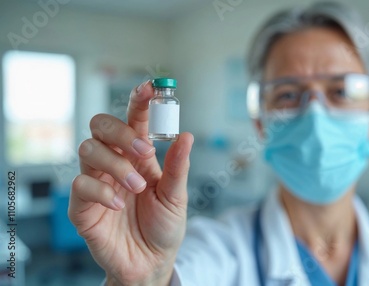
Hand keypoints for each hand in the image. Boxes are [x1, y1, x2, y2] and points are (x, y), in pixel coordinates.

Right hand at [68, 81, 192, 284]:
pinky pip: (81, 184)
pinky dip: (101, 190)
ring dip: (116, 164)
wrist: (151, 262)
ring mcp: (97, 182)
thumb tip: (187, 135)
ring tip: (138, 186)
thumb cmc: (164, 226)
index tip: (150, 88)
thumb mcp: (177, 196)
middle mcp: (115, 162)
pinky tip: (119, 205)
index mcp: (138, 156)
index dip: (139, 101)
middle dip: (122, 131)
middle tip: (145, 151)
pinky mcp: (82, 205)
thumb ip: (178, 167)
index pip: (134, 120)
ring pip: (88, 149)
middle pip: (101, 125)